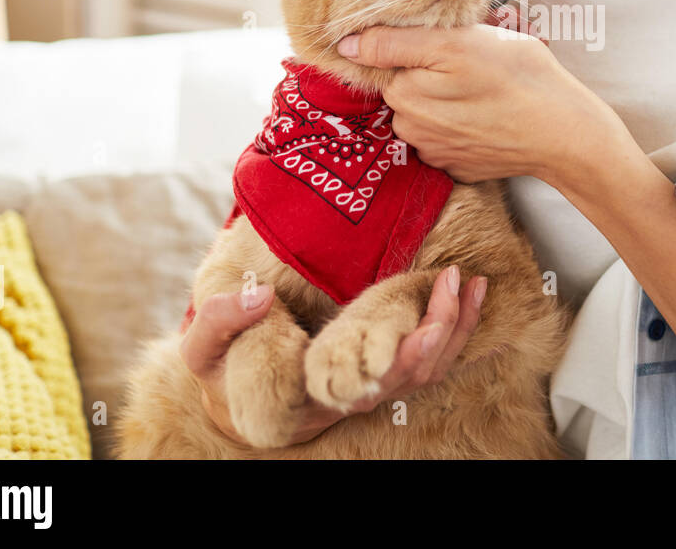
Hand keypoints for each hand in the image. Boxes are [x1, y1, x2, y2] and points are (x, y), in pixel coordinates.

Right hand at [179, 267, 486, 446]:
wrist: (236, 388)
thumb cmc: (222, 370)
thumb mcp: (204, 351)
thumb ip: (221, 321)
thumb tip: (257, 294)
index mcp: (316, 394)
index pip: (368, 385)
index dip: (398, 361)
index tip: (420, 330)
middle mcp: (353, 394)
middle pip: (412, 374)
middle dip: (439, 330)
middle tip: (451, 281)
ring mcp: (373, 384)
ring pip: (428, 369)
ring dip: (456, 327)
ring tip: (471, 283)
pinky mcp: (384, 368)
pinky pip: (430, 356)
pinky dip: (455, 327)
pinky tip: (469, 294)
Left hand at [334, 7, 625, 185]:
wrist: (566, 132)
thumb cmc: (518, 77)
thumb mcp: (456, 42)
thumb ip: (394, 43)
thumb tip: (346, 46)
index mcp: (404, 95)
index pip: (385, 60)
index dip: (413, 44)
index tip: (445, 41)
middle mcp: (411, 130)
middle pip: (406, 86)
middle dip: (431, 70)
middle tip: (473, 59)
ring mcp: (436, 152)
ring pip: (427, 110)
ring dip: (447, 96)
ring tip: (484, 86)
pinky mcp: (459, 166)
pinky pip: (447, 134)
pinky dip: (462, 122)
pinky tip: (488, 113)